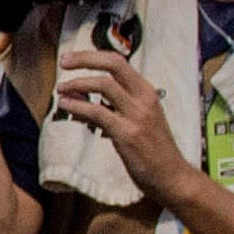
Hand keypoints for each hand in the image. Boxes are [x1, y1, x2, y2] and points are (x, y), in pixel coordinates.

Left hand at [55, 50, 190, 201]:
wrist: (173, 177)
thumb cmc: (153, 150)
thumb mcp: (137, 119)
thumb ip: (112, 105)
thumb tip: (77, 95)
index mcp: (146, 92)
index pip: (118, 62)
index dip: (92, 56)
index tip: (71, 59)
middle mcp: (144, 98)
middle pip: (112, 64)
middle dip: (84, 59)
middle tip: (63, 62)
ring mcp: (137, 115)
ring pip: (103, 85)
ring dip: (77, 84)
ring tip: (60, 90)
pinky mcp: (128, 134)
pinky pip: (97, 112)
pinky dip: (77, 106)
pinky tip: (66, 107)